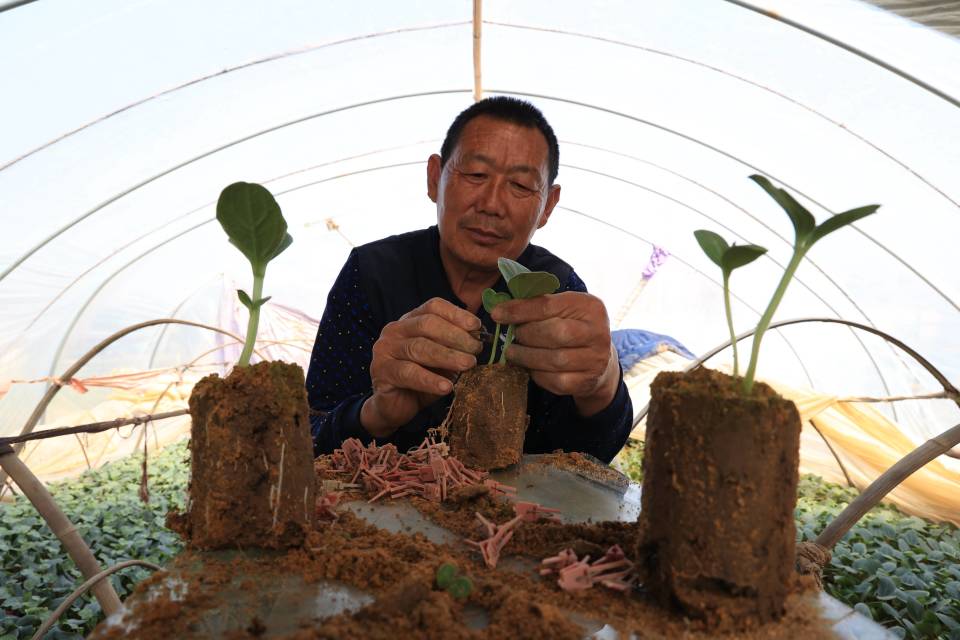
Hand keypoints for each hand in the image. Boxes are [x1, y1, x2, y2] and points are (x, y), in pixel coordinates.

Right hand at [361, 298, 481, 436]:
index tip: (477, 326)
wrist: (395, 407)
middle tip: (476, 350)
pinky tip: (446, 387)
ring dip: (447, 356)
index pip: (433, 307)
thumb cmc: (421, 380)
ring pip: (419, 347)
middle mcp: (395, 330)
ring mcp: (385, 350)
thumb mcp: (442, 361)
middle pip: (427, 324)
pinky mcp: (381, 371)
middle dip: (455, 336)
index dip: (456, 314)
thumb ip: (455, 348)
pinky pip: (408, 373)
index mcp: (411, 321)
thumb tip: (479, 340)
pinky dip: (429, 380)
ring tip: (468, 365)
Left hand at [490, 291, 619, 416]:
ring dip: (527, 356)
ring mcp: (595, 359)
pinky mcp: (587, 381)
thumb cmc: (573, 328)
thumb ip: (537, 305)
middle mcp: (598, 332)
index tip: (497, 314)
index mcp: (590, 307)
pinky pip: (556, 381)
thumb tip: (501, 308)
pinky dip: (537, 374)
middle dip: (527, 335)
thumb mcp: (563, 309)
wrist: (599, 360)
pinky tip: (530, 367)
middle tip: (514, 336)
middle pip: (555, 333)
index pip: (549, 305)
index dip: (520, 310)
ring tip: (514, 352)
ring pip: (554, 359)